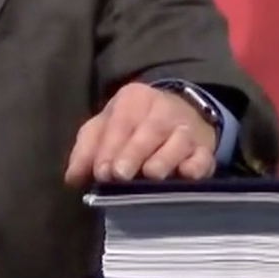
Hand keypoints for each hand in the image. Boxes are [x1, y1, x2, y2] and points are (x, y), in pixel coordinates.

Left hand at [63, 82, 216, 185]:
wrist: (181, 115)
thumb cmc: (133, 125)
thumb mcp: (105, 128)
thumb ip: (86, 150)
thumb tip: (72, 178)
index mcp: (134, 99)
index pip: (121, 122)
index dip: (109, 147)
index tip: (101, 172)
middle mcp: (163, 110)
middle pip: (149, 130)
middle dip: (133, 154)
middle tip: (120, 175)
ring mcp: (187, 130)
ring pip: (177, 142)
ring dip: (164, 160)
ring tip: (151, 175)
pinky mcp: (205, 150)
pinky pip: (203, 158)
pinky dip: (196, 167)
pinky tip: (186, 175)